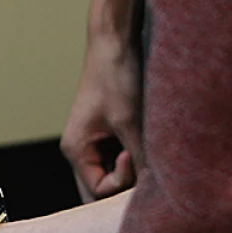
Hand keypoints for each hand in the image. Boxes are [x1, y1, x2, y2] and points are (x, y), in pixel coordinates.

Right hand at [60, 34, 142, 202]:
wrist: (114, 41)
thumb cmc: (115, 77)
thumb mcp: (130, 123)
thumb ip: (139, 160)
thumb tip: (156, 189)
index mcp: (75, 149)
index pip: (99, 190)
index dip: (121, 180)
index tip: (133, 154)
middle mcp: (80, 149)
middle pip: (104, 187)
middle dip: (126, 183)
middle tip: (148, 167)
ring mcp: (94, 141)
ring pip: (114, 173)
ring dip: (134, 168)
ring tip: (149, 150)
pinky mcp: (108, 131)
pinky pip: (121, 158)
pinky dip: (136, 156)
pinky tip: (148, 142)